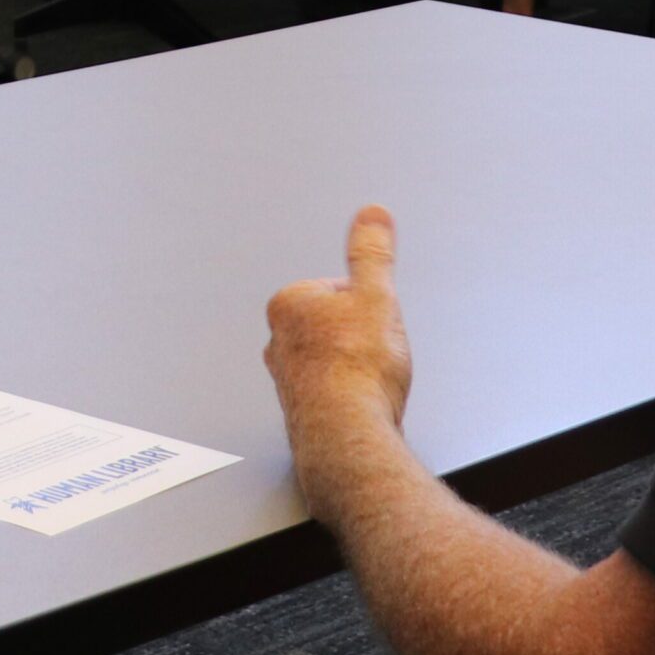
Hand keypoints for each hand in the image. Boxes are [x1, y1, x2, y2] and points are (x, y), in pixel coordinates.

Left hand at [266, 206, 412, 491]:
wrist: (350, 441)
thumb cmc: (359, 370)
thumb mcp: (376, 295)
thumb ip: (373, 252)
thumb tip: (372, 214)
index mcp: (288, 305)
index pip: (341, 290)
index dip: (370, 307)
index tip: (377, 327)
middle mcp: (277, 343)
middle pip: (337, 326)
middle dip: (361, 339)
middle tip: (377, 357)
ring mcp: (286, 382)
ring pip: (335, 362)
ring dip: (357, 371)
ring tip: (372, 387)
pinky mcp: (299, 416)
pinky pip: (333, 395)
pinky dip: (351, 399)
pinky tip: (365, 409)